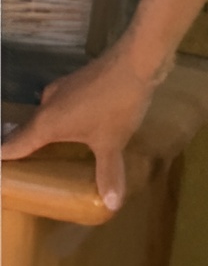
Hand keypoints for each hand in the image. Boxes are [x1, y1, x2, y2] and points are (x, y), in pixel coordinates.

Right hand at [0, 40, 165, 211]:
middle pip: (26, 131)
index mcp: (46, 124)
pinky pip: (59, 105)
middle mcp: (46, 105)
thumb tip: (112, 205)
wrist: (136, 60)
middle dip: (22, 148)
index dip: (4, 158)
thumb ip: (108, 173)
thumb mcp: (112, 143)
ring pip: (44, 116)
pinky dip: (60, 119)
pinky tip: (76, 127)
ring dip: (43, 132)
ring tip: (48, 151)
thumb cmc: (117, 104)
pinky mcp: (76, 80)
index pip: (14, 145)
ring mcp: (61, 89)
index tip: (3, 173)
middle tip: (24, 168)